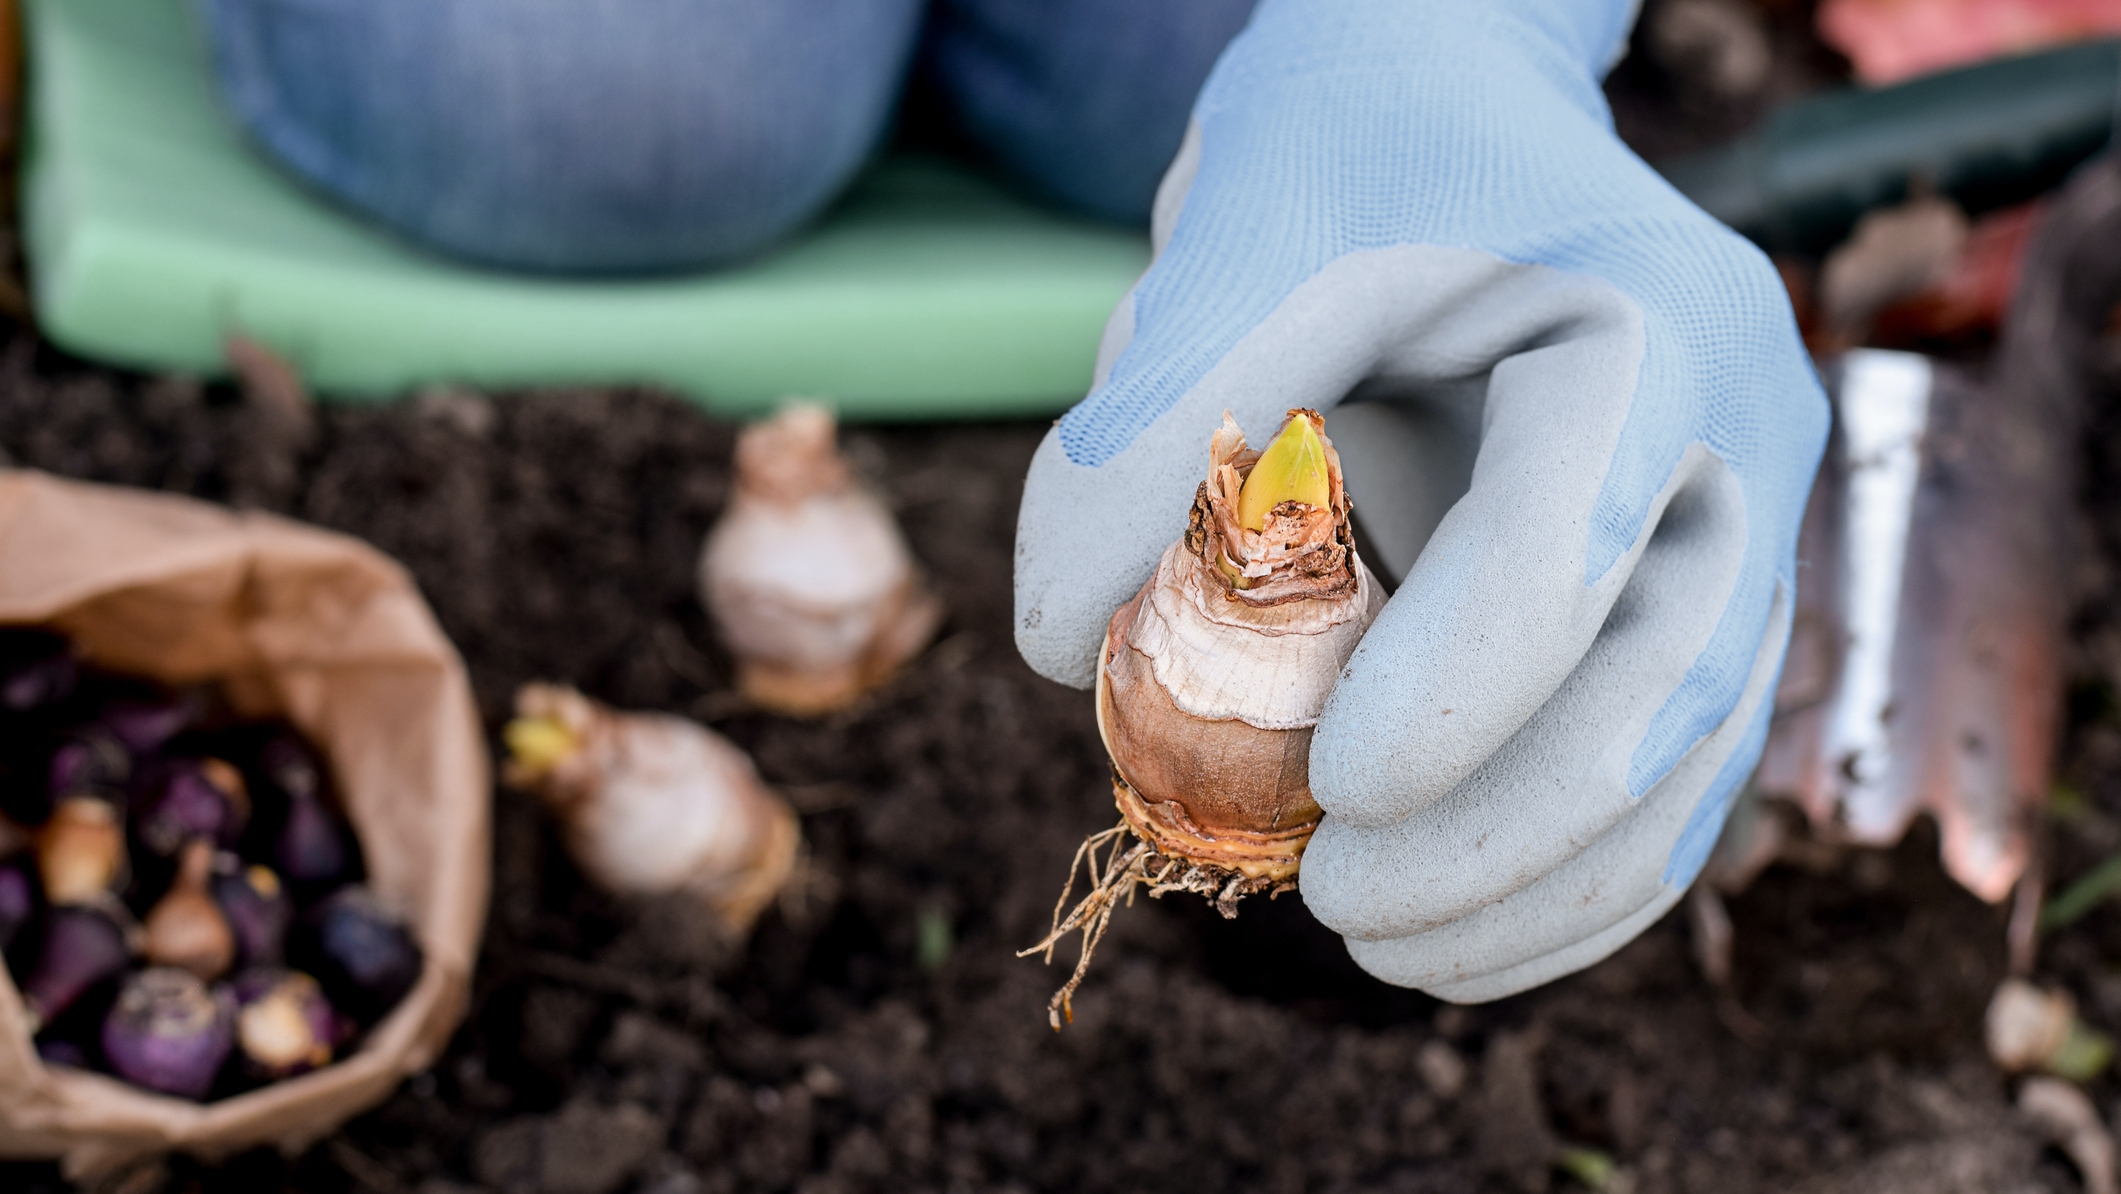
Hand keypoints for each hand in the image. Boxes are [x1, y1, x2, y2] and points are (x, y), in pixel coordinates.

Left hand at [1014, 0, 1826, 999]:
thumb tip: (1061, 642)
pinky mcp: (1688, 620)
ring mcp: (1733, 541)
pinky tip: (1446, 945)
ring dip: (1536, 890)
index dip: (1460, 683)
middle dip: (1500, 829)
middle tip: (1332, 904)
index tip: (1328, 785)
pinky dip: (1564, 885)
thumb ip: (1157, 417)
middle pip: (1665, 682)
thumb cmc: (1354, 153)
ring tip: (1375, 945)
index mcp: (1656, 325)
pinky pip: (1664, 788)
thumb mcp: (1245, 233)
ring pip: (1683, 768)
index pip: (1572, 534)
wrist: (1458, 122)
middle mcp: (1737, 443)